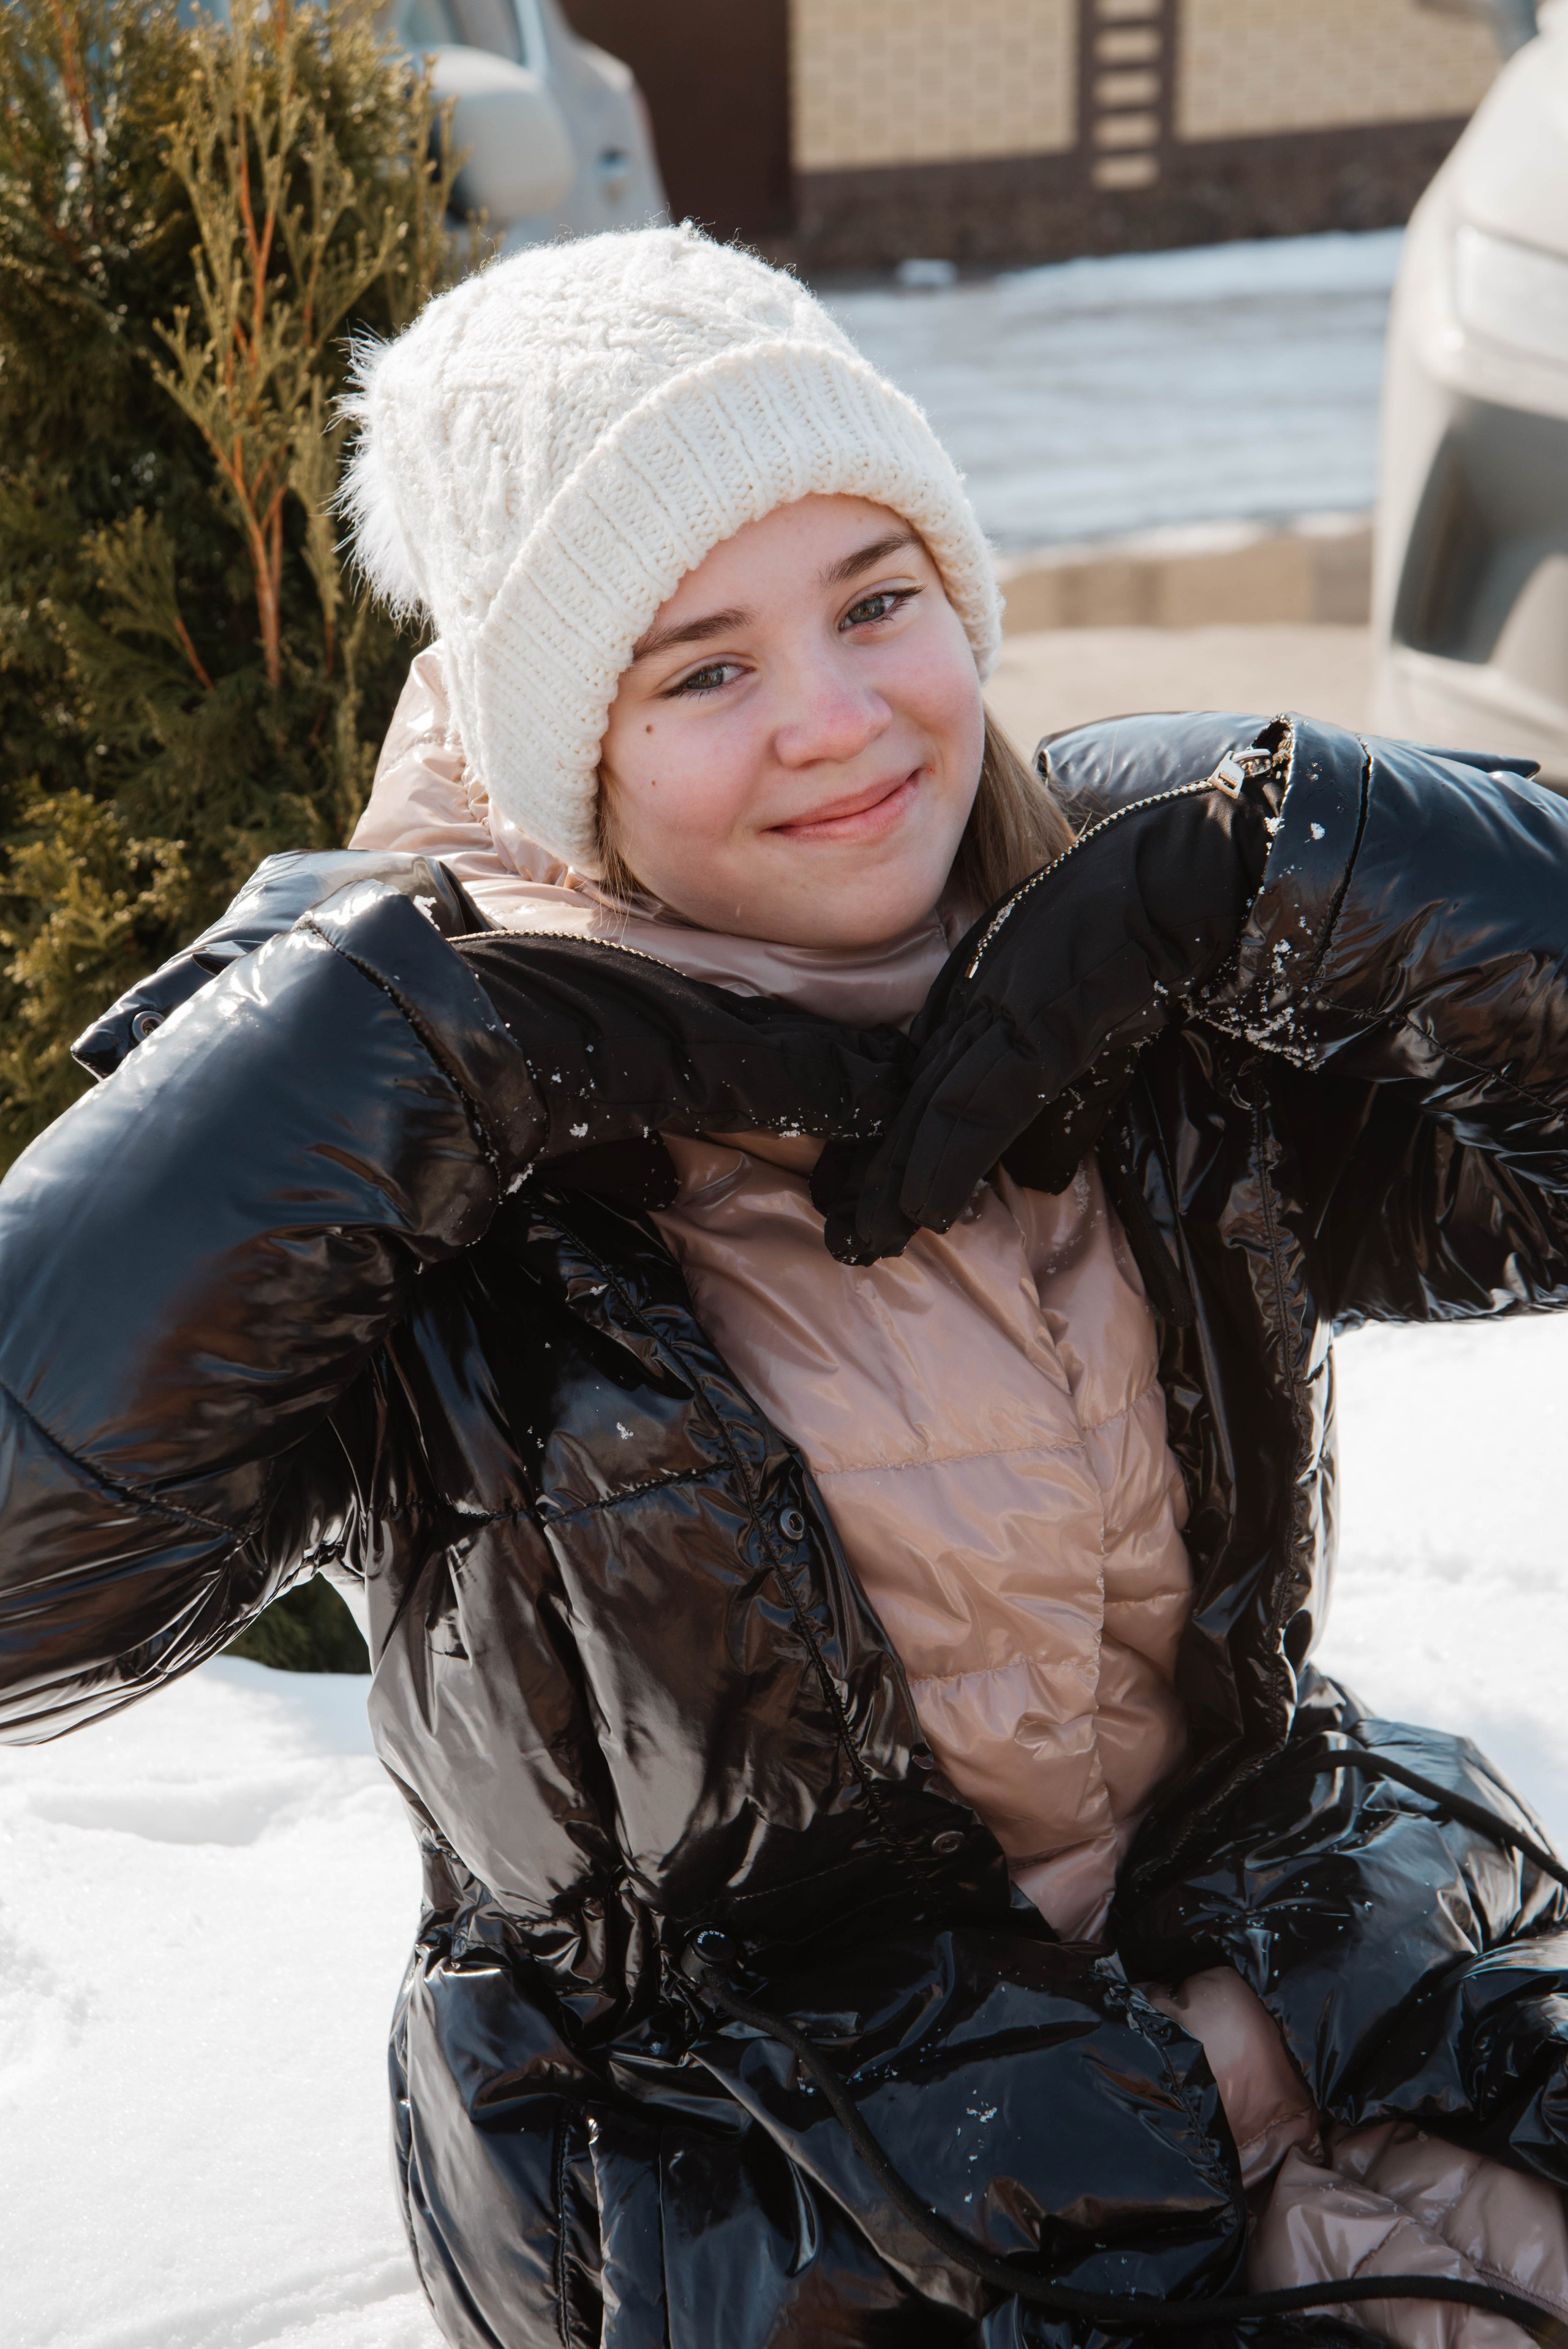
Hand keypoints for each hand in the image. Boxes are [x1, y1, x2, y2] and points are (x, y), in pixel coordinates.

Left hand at [813, 770, 1277, 1263]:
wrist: (1178, 875)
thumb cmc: (1132, 907)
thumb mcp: (1065, 973)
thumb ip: (1036, 1036)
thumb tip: (1030, 1135)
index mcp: (980, 992)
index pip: (922, 1078)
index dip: (890, 1139)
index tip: (854, 1189)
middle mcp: (978, 1005)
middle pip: (913, 1101)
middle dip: (873, 1171)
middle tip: (838, 1233)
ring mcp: (1004, 1015)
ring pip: (931, 1111)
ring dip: (893, 1180)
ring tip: (859, 1238)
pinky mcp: (1041, 1029)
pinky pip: (984, 1106)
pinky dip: (950, 1159)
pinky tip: (924, 1208)